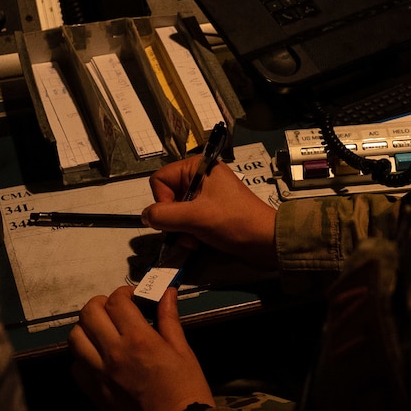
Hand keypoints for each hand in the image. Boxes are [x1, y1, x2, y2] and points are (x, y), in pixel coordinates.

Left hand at [68, 286, 214, 410]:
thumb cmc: (187, 391)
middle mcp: (113, 354)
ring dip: (87, 328)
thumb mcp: (183, 351)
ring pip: (75, 338)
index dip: (124, 293)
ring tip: (103, 332)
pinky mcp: (94, 394)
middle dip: (102, 304)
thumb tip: (166, 293)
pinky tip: (100, 359)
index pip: (117, 301)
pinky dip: (83, 358)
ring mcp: (99, 375)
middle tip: (116, 310)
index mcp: (138, 339)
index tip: (134, 298)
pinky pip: (76, 367)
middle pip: (89, 313)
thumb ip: (169, 319)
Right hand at [144, 159, 277, 270]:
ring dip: (180, 231)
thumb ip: (164, 215)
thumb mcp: (195, 217)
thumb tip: (145, 216)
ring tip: (194, 241)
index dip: (162, 200)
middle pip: (166, 197)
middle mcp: (199, 178)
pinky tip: (199, 243)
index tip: (176, 216)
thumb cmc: (233, 222)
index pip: (159, 179)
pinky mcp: (209, 213)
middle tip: (187, 233)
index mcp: (197, 167)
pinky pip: (187, 221)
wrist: (265, 242)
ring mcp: (204, 196)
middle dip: (173, 220)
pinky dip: (189, 234)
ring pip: (175, 213)